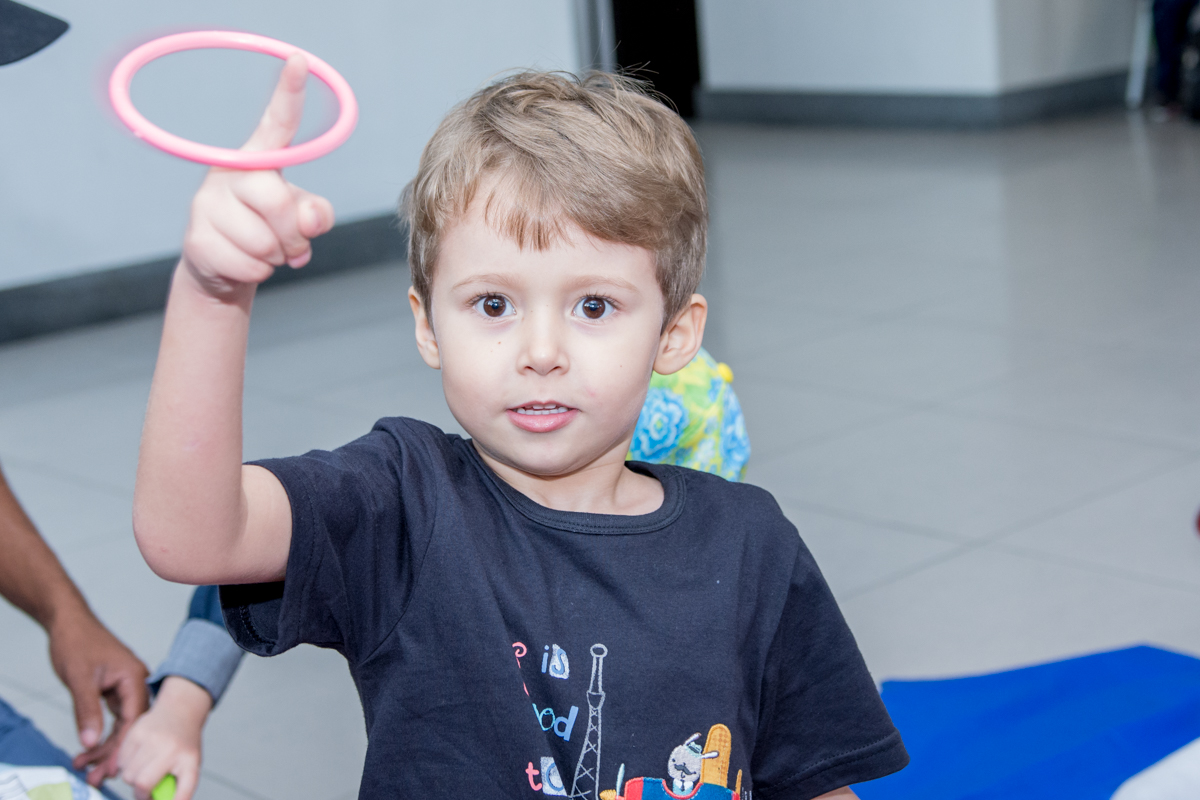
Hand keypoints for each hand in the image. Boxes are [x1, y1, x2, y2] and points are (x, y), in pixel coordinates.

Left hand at [47, 610, 149, 785]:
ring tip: (88, 768)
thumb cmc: (78, 641)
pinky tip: (89, 748)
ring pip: (122, 724)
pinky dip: (101, 733)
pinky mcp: (114, 689)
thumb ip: (87, 710)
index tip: (111, 768)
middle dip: (114, 752)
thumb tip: (90, 740)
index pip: (135, 719)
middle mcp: (135, 683)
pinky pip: (113, 717)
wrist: (68, 622)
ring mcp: (126, 687)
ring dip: (105, 746)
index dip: (124, 747)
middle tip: (97, 776)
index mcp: (134, 677)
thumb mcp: (79, 679)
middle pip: (131, 726)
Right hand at [118, 677, 211, 799]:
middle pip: (141, 783)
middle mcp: (171, 748)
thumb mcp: (190, 765)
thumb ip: (180, 787)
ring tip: (145, 767)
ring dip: (132, 777)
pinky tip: (139, 755)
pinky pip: (121, 761)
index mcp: (189, 760)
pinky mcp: (136, 732)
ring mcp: (152, 739)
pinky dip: (126, 764)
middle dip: (141, 792)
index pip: (183, 788)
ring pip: (127, 775)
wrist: (179, 710)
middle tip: (147, 787)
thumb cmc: (183, 743)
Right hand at [181, 53, 334, 298]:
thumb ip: (315, 215)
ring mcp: (205, 205)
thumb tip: (310, 220)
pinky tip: (244, 263)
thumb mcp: (300, 220)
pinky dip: (257, 274)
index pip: (276, 124)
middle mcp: (227, 173)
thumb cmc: (268, 233)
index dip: (288, 94)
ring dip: (275, 257)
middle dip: (292, 234)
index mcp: (258, 161)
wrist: (224, 271)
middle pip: (275, 200)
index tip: (299, 61)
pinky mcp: (196, 239)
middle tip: (290, 246)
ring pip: (263, 241)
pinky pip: (248, 265)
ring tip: (263, 252)